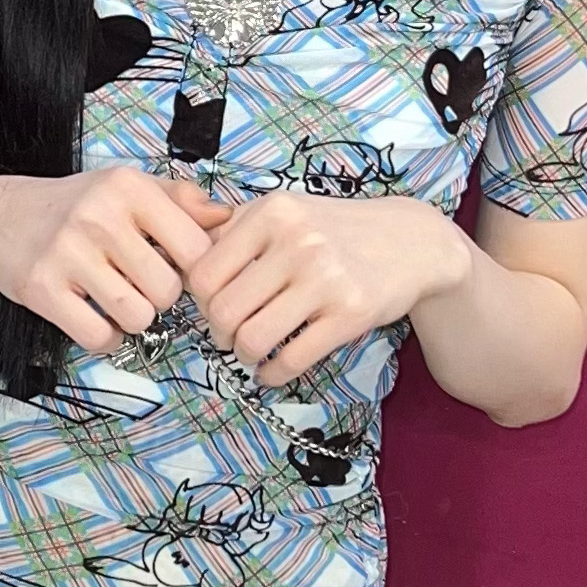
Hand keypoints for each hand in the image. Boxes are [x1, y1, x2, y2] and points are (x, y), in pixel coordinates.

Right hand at [0, 166, 231, 354]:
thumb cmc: (77, 206)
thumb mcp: (127, 188)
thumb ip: (181, 200)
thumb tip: (230, 217)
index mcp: (129, 188)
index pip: (196, 249)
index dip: (195, 271)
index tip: (176, 270)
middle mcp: (99, 216)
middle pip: (168, 290)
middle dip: (161, 298)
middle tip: (140, 286)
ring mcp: (67, 253)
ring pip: (138, 317)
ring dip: (134, 319)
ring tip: (118, 300)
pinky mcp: (41, 289)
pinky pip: (99, 337)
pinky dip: (105, 339)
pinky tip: (96, 318)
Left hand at [184, 193, 476, 387]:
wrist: (411, 242)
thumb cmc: (333, 230)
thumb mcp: (283, 211)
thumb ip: (229, 227)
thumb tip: (175, 250)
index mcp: (271, 212)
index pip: (203, 273)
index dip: (199, 300)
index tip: (213, 304)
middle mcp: (297, 242)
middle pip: (222, 311)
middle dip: (219, 332)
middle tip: (230, 333)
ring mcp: (325, 279)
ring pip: (252, 339)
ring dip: (244, 354)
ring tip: (253, 349)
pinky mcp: (350, 314)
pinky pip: (291, 360)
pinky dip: (272, 374)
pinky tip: (273, 370)